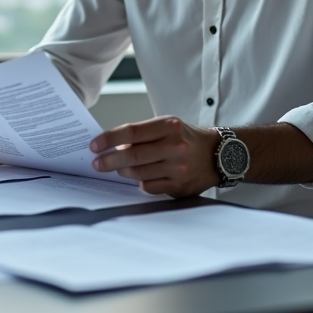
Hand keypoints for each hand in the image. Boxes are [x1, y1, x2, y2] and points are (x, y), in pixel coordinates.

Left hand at [89, 116, 220, 196]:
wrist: (217, 154)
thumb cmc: (186, 138)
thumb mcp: (168, 126)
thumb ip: (143, 134)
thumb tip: (113, 145)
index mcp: (169, 126)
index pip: (132, 131)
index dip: (109, 139)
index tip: (94, 145)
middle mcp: (175, 146)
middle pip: (133, 155)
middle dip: (109, 160)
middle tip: (96, 163)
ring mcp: (178, 168)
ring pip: (139, 173)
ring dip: (122, 171)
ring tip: (116, 169)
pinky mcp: (180, 186)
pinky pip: (149, 187)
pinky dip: (139, 182)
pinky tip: (137, 178)